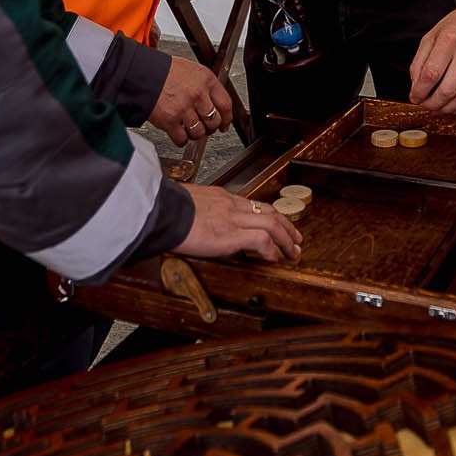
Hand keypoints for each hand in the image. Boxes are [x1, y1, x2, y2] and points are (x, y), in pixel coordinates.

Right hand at [148, 57, 232, 145]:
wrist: (142, 74)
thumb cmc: (164, 71)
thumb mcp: (191, 70)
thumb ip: (205, 85)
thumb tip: (215, 102)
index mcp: (206, 80)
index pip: (226, 104)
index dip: (227, 118)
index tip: (225, 123)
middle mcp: (197, 94)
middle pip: (214, 121)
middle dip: (211, 128)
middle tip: (206, 127)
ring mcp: (184, 108)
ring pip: (199, 132)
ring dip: (196, 134)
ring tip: (190, 129)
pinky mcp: (170, 121)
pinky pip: (182, 139)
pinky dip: (181, 140)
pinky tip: (178, 134)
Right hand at [174, 184, 302, 262]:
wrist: (160, 211)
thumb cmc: (164, 210)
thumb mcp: (184, 205)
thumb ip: (194, 213)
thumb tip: (190, 223)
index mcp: (219, 197)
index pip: (251, 204)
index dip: (267, 215)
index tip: (274, 224)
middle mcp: (231, 205)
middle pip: (269, 211)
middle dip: (286, 225)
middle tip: (295, 237)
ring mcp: (233, 219)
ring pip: (272, 223)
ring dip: (287, 238)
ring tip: (293, 251)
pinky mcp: (232, 234)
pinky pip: (262, 240)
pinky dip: (271, 249)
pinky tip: (273, 258)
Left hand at [409, 7, 455, 112]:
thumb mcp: (431, 37)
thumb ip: (420, 61)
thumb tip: (416, 86)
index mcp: (449, 41)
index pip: (431, 74)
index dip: (420, 91)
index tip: (415, 97)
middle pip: (448, 90)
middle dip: (432, 104)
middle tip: (425, 104)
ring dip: (448, 108)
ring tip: (439, 107)